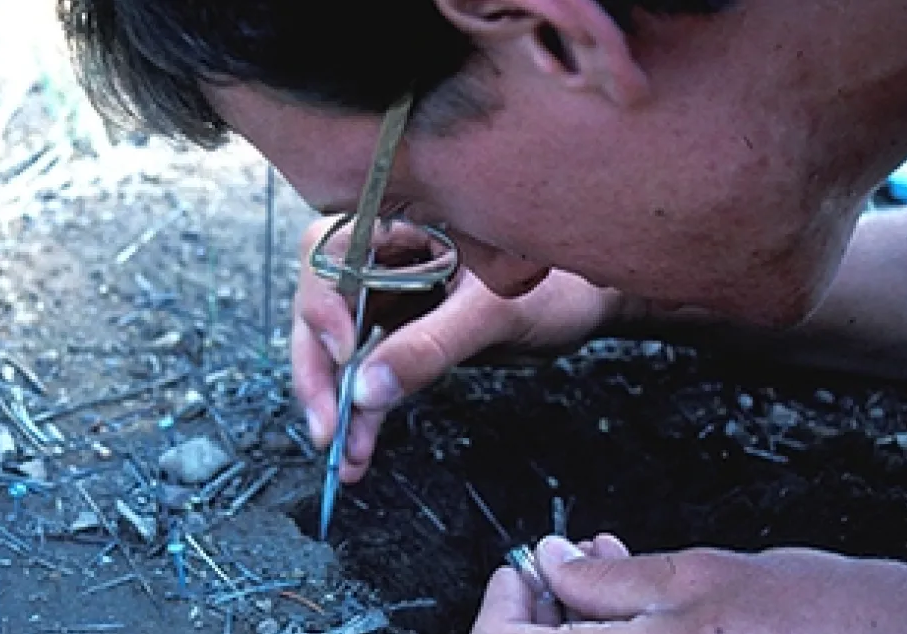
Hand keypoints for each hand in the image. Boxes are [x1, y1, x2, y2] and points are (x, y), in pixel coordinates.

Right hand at [290, 216, 618, 482]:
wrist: (588, 303)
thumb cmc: (557, 282)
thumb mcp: (493, 310)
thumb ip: (431, 344)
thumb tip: (370, 387)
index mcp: (400, 223)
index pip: (328, 255)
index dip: (322, 304)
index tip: (344, 352)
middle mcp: (384, 256)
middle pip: (321, 308)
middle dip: (318, 371)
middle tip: (328, 425)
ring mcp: (390, 296)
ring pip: (339, 350)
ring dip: (338, 404)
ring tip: (346, 454)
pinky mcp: (403, 333)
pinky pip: (369, 373)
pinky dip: (363, 413)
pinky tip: (361, 449)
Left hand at [474, 535, 906, 633]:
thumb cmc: (832, 612)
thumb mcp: (714, 577)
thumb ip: (621, 583)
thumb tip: (553, 562)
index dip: (502, 615)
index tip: (519, 575)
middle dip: (536, 620)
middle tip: (557, 580)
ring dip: (578, 631)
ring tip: (608, 590)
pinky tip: (640, 619)